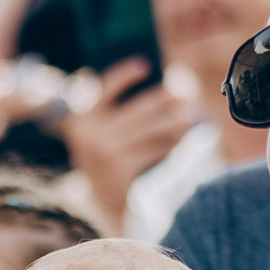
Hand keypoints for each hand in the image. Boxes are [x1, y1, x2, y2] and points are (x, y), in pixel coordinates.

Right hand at [62, 59, 201, 228]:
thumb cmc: (105, 160)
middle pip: (138, 109)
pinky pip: (154, 150)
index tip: (144, 66)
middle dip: (164, 100)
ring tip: (188, 116)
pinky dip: (170, 143)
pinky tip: (182, 138)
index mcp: (81, 120)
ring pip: (151, 130)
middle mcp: (90, 135)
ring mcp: (105, 153)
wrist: (100, 203)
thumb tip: (152, 90)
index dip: (124, 75)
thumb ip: (114, 111)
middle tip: (183, 95)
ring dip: (174, 121)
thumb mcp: (100, 135)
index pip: (104, 89)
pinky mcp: (121, 168)